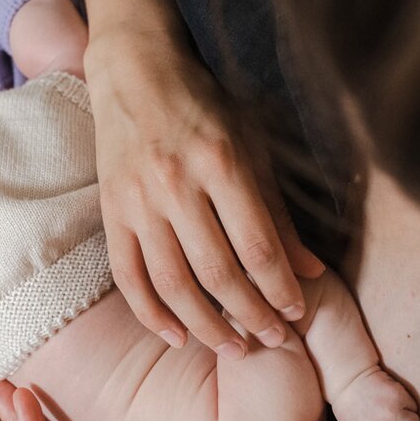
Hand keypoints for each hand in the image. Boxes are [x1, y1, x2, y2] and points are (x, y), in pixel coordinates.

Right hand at [84, 18, 323, 358]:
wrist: (133, 72)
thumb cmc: (202, 105)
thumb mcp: (252, 144)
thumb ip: (277, 210)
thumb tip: (310, 271)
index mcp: (221, 162)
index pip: (258, 246)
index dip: (280, 290)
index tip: (296, 314)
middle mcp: (177, 184)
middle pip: (218, 273)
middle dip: (251, 316)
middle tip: (273, 342)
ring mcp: (138, 200)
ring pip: (173, 283)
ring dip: (207, 326)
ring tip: (234, 348)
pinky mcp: (110, 209)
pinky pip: (128, 276)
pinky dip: (152, 314)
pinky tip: (177, 337)